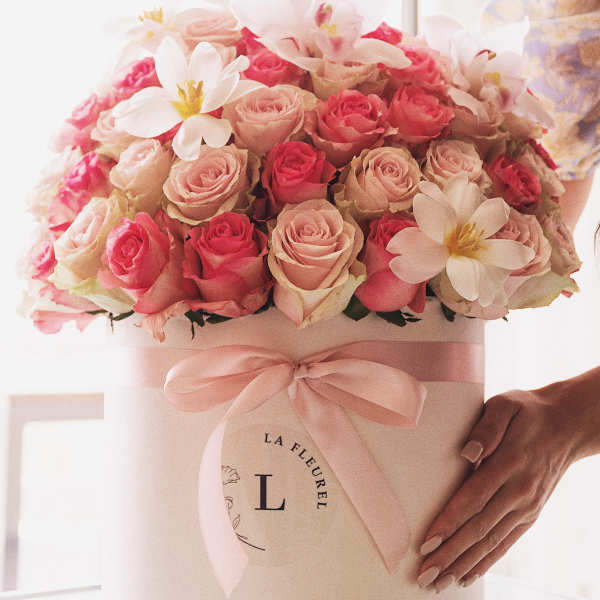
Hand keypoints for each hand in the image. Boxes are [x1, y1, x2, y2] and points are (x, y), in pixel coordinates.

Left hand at [415, 387, 580, 591]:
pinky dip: (487, 562)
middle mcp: (519, 491)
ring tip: (438, 583)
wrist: (566, 423)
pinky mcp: (531, 513)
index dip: (449, 522)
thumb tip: (467, 453)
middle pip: (479, 528)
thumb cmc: (525, 410)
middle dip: (449, 555)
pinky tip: (467, 576)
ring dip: (463, 564)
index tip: (426, 543)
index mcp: (509, 463)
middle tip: (423, 575)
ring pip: (491, 542)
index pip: (473, 498)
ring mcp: (527, 506)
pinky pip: (507, 543)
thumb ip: (487, 427)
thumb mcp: (505, 405)